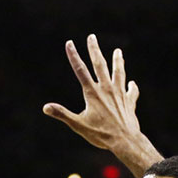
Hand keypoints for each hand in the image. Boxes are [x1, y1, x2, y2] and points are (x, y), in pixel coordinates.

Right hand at [43, 35, 144, 154]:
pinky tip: (131, 83)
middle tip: (91, 37)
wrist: (125, 140)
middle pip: (100, 65)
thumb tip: (46, 107)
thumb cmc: (101, 134)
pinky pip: (131, 92)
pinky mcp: (129, 102)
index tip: (69, 43)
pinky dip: (131, 87)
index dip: (74, 56)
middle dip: (94, 50)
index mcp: (92, 93)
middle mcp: (106, 89)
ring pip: (118, 73)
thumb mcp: (78, 125)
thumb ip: (62, 114)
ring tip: (118, 51)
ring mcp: (119, 94)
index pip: (80, 70)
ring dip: (117, 61)